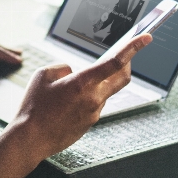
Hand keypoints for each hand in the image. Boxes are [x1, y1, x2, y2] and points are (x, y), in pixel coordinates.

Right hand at [8, 34, 152, 160]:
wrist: (30, 140)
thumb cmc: (33, 107)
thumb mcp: (43, 75)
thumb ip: (63, 68)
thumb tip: (74, 72)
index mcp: (83, 83)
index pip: (116, 61)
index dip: (134, 47)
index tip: (146, 37)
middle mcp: (94, 98)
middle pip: (123, 77)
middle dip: (127, 63)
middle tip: (125, 54)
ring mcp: (94, 113)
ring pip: (105, 91)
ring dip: (98, 84)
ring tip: (71, 87)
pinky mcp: (90, 124)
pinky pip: (94, 105)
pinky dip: (87, 98)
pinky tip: (67, 103)